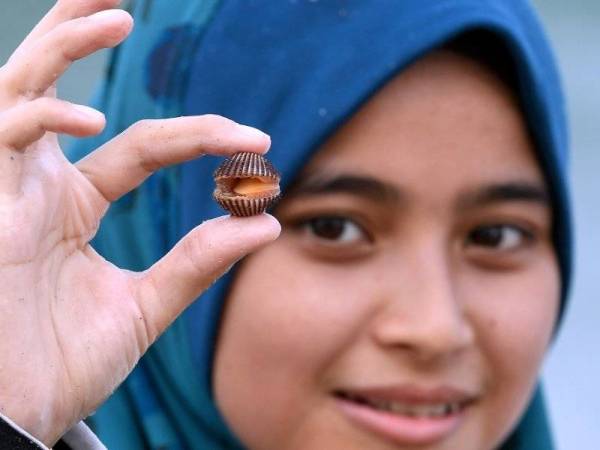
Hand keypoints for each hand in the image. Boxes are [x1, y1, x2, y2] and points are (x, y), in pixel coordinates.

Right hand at [0, 0, 279, 445]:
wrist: (19, 415)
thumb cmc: (66, 363)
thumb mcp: (148, 306)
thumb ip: (200, 264)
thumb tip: (264, 227)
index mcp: (75, 204)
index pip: (146, 145)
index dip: (203, 137)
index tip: (257, 140)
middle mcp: (37, 185)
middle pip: (54, 84)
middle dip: (84, 32)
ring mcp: (5, 190)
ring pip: (20, 88)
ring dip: (61, 43)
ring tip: (116, 11)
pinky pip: (4, 136)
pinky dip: (42, 115)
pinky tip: (92, 118)